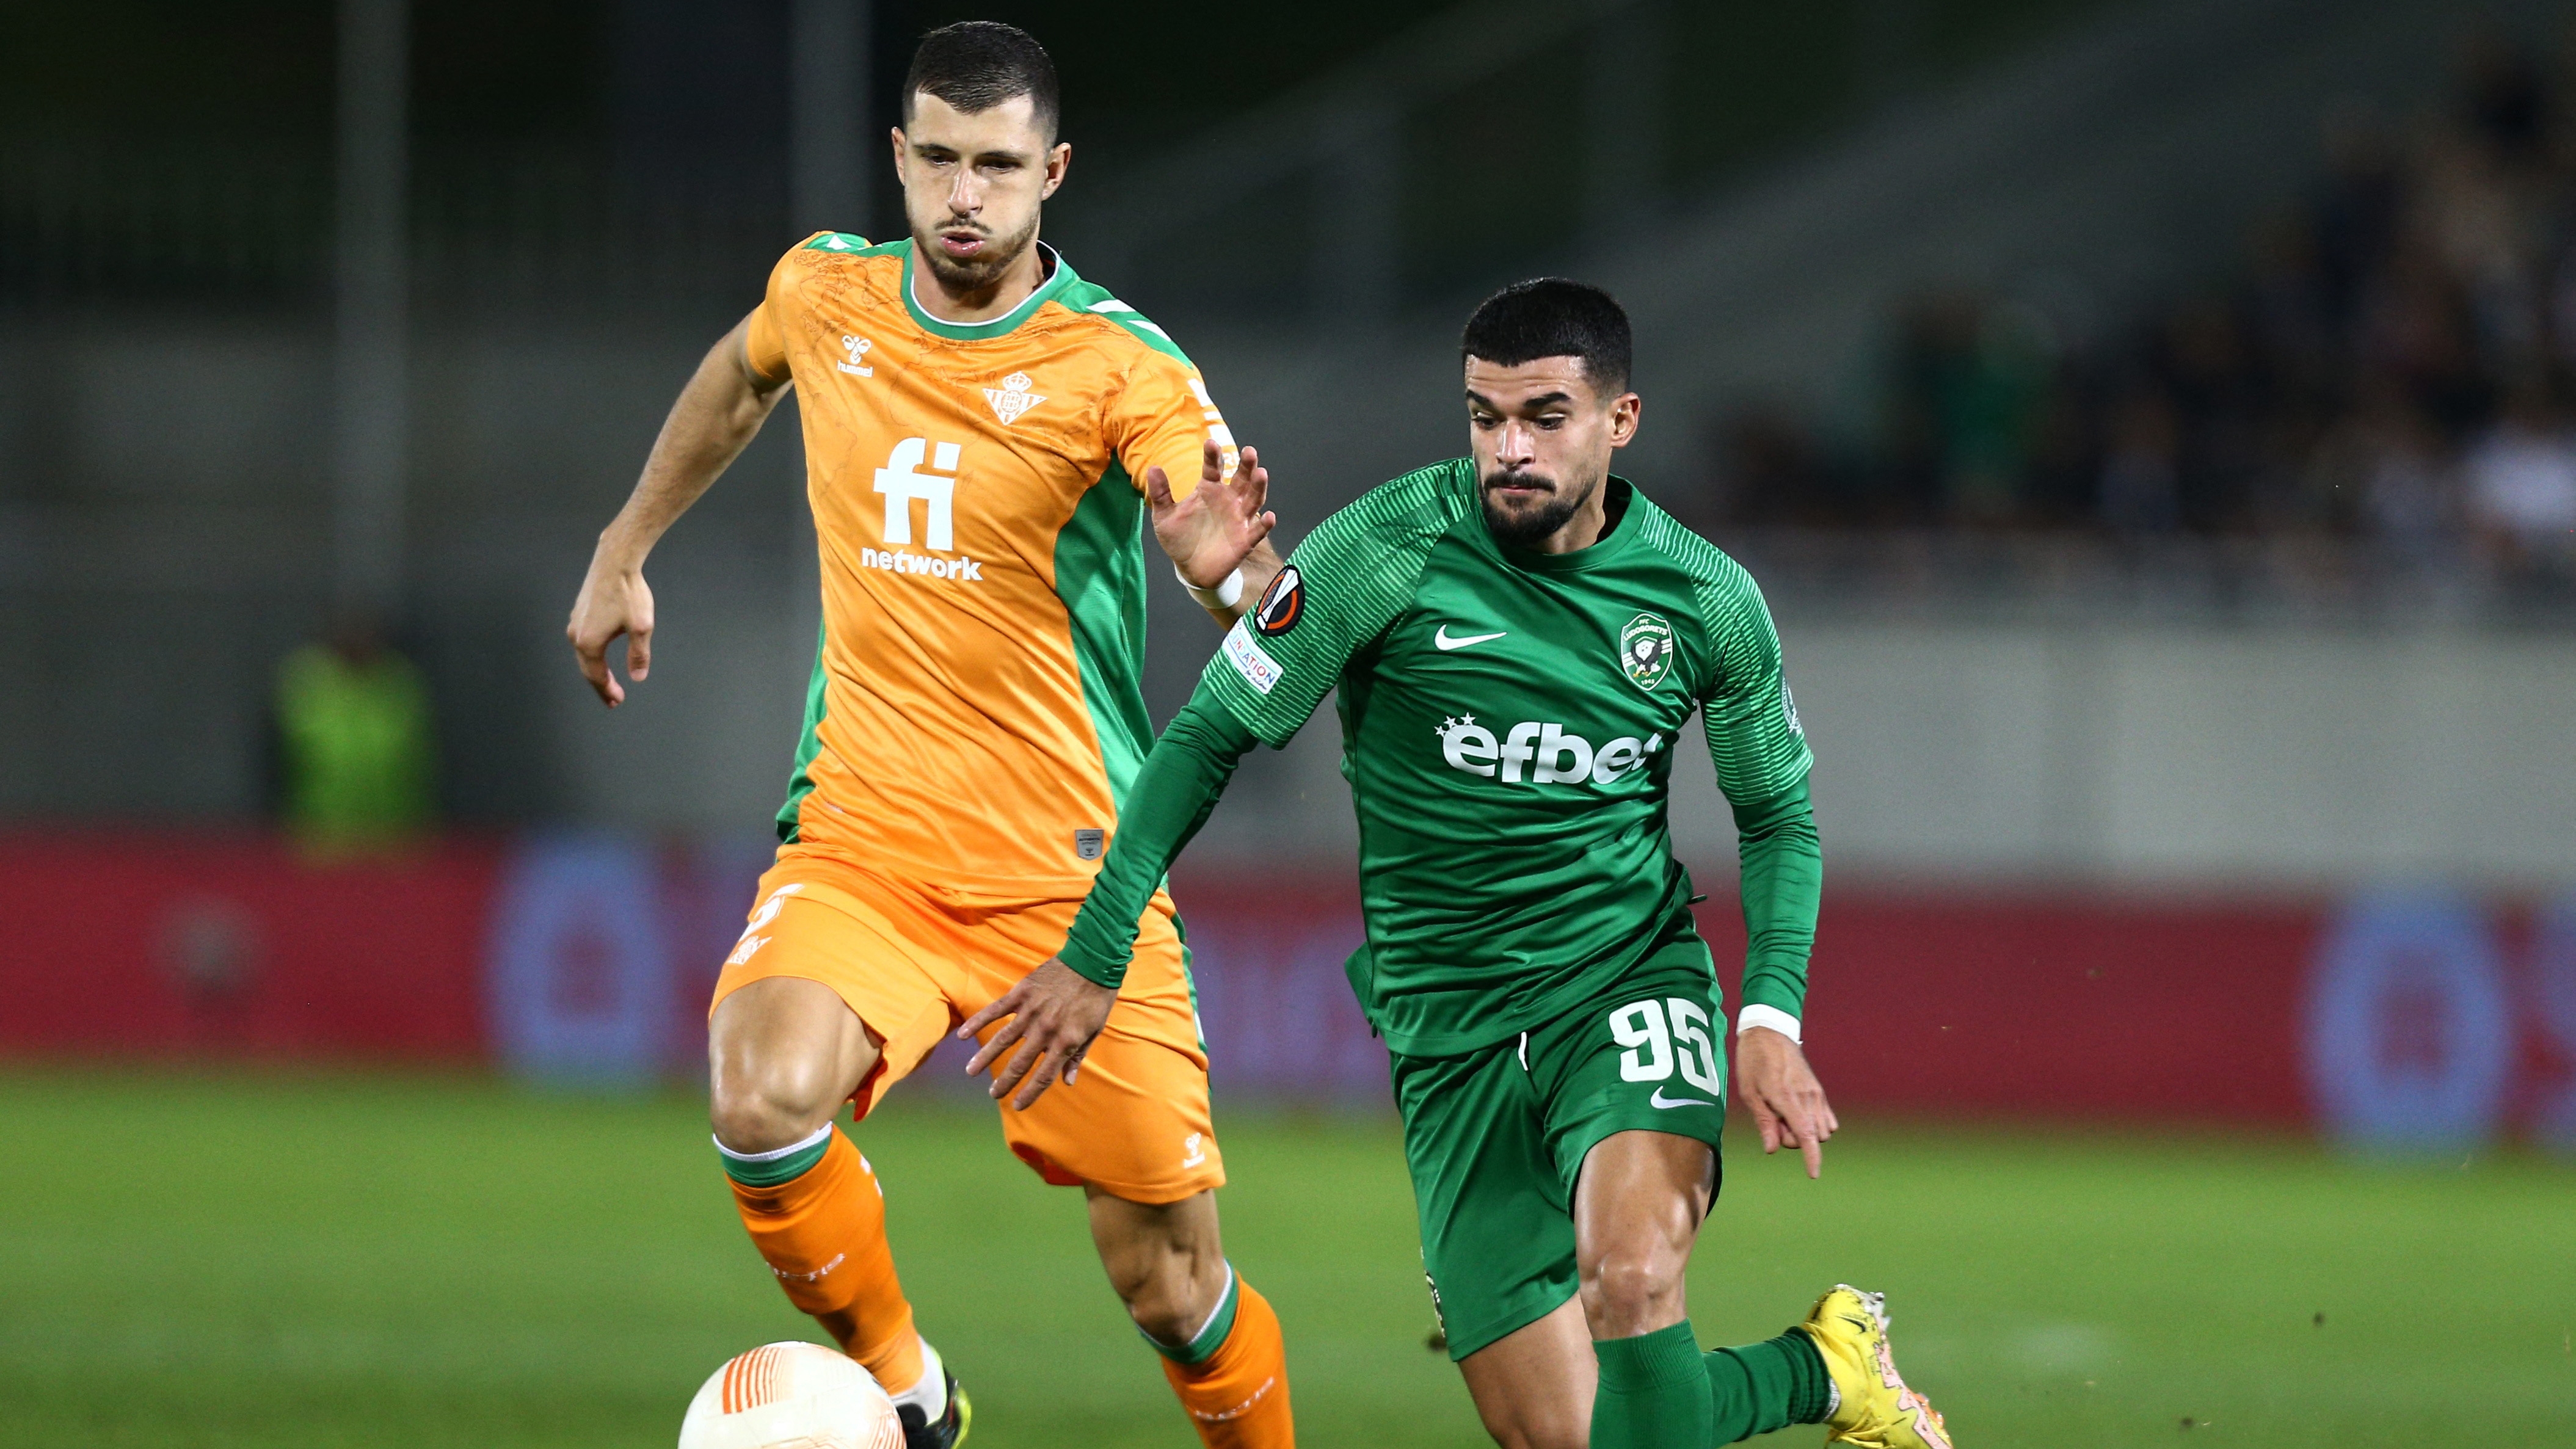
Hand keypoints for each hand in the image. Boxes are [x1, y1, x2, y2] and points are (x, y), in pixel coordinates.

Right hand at [566, 548, 653, 706]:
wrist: (615, 561)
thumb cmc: (628, 592)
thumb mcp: (641, 627)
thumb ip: (639, 655)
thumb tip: (638, 676)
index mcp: (589, 643)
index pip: (597, 676)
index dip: (607, 691)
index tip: (616, 701)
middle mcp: (576, 634)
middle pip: (587, 668)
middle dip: (600, 685)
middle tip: (612, 698)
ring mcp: (575, 622)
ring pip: (583, 654)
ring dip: (595, 669)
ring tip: (607, 680)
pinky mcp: (579, 612)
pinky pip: (583, 641)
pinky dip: (591, 654)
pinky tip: (599, 654)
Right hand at [957, 959, 1117, 1109]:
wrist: (1094, 959)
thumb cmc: (1097, 997)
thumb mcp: (1094, 1030)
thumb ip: (1077, 1056)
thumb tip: (1067, 1082)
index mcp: (1066, 1041)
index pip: (1043, 1076)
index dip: (1029, 1094)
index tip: (1017, 1106)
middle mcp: (1046, 1030)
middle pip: (1020, 1063)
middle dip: (1005, 1082)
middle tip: (993, 1095)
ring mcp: (1031, 1011)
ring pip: (1003, 1039)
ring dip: (985, 1057)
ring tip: (971, 1072)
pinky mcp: (1022, 993)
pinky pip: (996, 1010)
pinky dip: (979, 1022)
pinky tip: (963, 1035)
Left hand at [1149, 438, 1274, 591]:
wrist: (1190, 569)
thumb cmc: (1180, 538)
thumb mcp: (1165, 516)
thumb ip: (1161, 494)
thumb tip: (1153, 468)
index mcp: (1209, 489)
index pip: (1213, 468)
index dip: (1213, 456)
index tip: (1210, 443)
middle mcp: (1228, 500)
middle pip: (1241, 479)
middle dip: (1246, 465)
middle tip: (1249, 452)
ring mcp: (1239, 519)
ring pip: (1253, 499)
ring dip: (1258, 487)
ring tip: (1260, 473)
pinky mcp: (1245, 540)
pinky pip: (1258, 531)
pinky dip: (1264, 524)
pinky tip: (1270, 516)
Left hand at [1734, 1026, 1838, 1178]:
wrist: (1769, 1032)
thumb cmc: (1753, 1061)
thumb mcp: (1749, 1092)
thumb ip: (1764, 1122)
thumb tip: (1772, 1150)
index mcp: (1787, 1098)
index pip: (1806, 1135)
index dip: (1811, 1158)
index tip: (1813, 1174)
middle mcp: (1807, 1097)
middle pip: (1810, 1137)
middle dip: (1793, 1139)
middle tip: (1772, 1121)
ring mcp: (1816, 1093)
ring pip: (1820, 1131)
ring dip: (1804, 1132)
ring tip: (1782, 1114)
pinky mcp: (1819, 1090)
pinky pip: (1827, 1119)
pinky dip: (1814, 1125)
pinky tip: (1797, 1114)